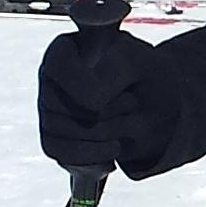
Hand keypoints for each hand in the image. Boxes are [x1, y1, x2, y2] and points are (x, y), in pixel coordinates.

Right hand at [38, 26, 169, 172]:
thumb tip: (91, 105)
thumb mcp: (139, 62)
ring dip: (104, 135)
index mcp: (65, 50)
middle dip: (105, 113)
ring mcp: (48, 111)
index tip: (123, 92)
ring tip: (128, 124)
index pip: (58, 68)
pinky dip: (94, 156)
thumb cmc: (144, 74)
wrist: (157, 104)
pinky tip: (115, 147)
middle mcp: (49, 79)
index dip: (86, 87)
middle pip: (58, 106)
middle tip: (133, 103)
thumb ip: (114, 72)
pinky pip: (62, 155)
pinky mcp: (55, 140)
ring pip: (61, 132)